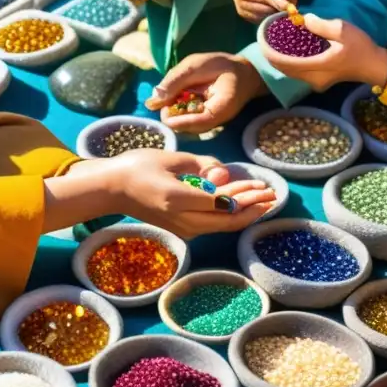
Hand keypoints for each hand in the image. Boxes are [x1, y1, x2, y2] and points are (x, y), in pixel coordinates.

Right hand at [71, 150, 275, 237]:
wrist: (112, 190)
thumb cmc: (137, 167)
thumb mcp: (171, 158)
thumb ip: (201, 165)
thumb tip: (224, 174)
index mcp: (180, 200)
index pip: (223, 202)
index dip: (246, 195)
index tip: (264, 186)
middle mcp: (184, 220)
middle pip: (227, 220)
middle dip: (254, 208)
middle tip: (274, 196)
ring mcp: (183, 228)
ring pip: (222, 225)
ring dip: (245, 213)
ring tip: (265, 202)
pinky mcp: (182, 228)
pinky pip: (212, 224)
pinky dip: (230, 215)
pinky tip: (243, 206)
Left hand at [144, 52, 266, 133]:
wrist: (241, 72)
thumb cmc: (222, 66)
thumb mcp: (195, 64)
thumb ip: (175, 81)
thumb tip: (152, 102)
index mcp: (221, 107)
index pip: (199, 122)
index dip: (179, 120)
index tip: (163, 111)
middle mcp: (216, 121)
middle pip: (188, 128)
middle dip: (172, 115)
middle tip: (165, 98)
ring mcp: (209, 123)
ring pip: (184, 126)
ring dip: (173, 112)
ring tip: (174, 94)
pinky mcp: (203, 121)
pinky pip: (186, 121)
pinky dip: (177, 110)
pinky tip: (179, 98)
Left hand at [262, 14, 386, 91]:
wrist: (374, 66)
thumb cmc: (361, 47)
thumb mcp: (343, 30)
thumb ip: (320, 25)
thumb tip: (303, 20)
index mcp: (318, 67)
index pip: (285, 63)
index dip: (270, 53)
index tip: (261, 41)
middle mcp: (313, 79)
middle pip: (284, 70)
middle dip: (271, 56)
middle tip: (264, 40)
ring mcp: (316, 83)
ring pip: (290, 73)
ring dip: (279, 60)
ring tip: (272, 44)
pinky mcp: (319, 82)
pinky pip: (298, 73)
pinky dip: (289, 63)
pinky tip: (286, 51)